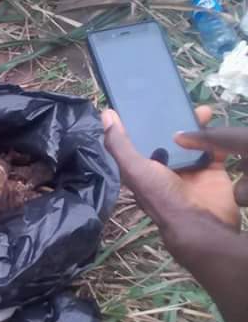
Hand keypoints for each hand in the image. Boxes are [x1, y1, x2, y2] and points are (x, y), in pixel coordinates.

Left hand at [102, 106, 245, 229]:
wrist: (200, 222)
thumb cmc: (162, 196)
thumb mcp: (135, 169)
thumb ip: (119, 144)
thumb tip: (105, 114)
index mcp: (144, 167)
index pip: (141, 139)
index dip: (143, 121)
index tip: (147, 99)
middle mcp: (165, 167)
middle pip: (168, 136)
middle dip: (173, 118)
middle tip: (179, 100)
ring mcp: (190, 168)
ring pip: (193, 139)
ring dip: (196, 123)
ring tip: (201, 110)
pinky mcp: (213, 168)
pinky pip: (215, 147)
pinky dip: (215, 136)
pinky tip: (213, 122)